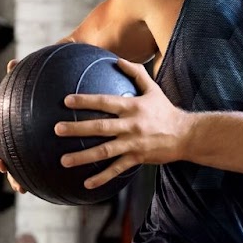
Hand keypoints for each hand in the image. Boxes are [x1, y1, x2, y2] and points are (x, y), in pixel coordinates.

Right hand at [0, 58, 24, 193]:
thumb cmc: (33, 108)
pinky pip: (14, 177)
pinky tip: (23, 188)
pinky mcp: (18, 168)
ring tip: (2, 164)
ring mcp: (5, 154)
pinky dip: (15, 182)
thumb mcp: (30, 93)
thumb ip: (22, 79)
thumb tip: (14, 62)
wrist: (44, 128)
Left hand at [54, 59, 187, 189]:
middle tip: (57, 129)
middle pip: (100, 127)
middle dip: (77, 128)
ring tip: (63, 160)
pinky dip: (102, 177)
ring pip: (104, 151)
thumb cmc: (165, 110)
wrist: (185, 135)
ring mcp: (133, 143)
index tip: (67, 101)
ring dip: (83, 156)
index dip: (86, 101)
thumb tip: (117, 59)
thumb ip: (136, 72)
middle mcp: (131, 125)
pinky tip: (86, 183)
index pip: (105, 102)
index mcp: (132, 107)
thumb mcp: (153, 89)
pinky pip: (116, 169)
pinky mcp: (137, 158)